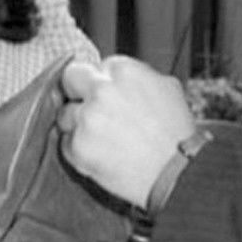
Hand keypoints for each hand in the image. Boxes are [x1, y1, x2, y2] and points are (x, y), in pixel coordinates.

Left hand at [57, 55, 196, 206]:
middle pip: (69, 78)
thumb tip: (120, 79)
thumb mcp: (168, 88)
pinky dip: (79, 151)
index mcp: (123, 70)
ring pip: (64, 114)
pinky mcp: (78, 146)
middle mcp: (101, 90)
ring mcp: (87, 118)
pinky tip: (102, 155)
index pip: (96, 67)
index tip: (107, 97)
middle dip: (76, 92)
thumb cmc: (177, 135)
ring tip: (103, 140)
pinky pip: (66, 144)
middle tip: (89, 109)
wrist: (176, 173)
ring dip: (77, 125)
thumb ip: (139, 76)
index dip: (102, 84)